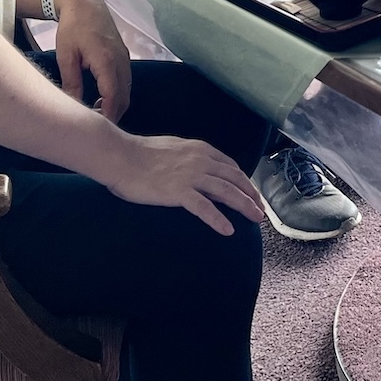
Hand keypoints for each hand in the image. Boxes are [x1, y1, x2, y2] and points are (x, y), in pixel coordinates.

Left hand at [53, 0, 131, 123]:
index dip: (108, 116)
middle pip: (124, 97)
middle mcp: (120, 61)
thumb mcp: (66, 56)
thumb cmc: (73, 27)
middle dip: (113, 114)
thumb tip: (73, 107)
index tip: (97, 130)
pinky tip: (101, 98)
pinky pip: (125, 80)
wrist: (86, 3)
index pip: (113, 97)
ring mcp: (125, 58)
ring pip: (126, 90)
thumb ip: (72, 83)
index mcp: (106, 61)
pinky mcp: (123, 56)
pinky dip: (117, 93)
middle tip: (95, 127)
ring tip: (95, 114)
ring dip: (115, 104)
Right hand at [104, 133, 264, 236]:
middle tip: (261, 211)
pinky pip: (204, 208)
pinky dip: (218, 219)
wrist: (119, 156)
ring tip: (255, 219)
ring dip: (244, 206)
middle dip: (251, 195)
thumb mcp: (173, 149)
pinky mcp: (177, 191)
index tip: (253, 194)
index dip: (245, 182)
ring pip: (226, 192)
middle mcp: (200, 160)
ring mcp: (190, 176)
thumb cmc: (139, 154)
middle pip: (234, 179)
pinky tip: (228, 230)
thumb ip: (190, 158)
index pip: (231, 167)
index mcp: (200, 149)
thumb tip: (199, 168)